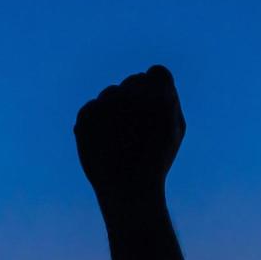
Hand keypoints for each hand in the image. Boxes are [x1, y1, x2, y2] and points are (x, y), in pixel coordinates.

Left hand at [75, 64, 185, 208]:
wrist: (127, 187)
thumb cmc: (156, 159)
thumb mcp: (175, 129)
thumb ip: (168, 98)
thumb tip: (153, 78)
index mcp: (158, 95)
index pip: (157, 73)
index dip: (159, 90)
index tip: (156, 107)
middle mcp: (130, 93)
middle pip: (134, 82)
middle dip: (138, 99)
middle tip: (140, 128)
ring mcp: (105, 103)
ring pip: (112, 93)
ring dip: (118, 109)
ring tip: (123, 139)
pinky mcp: (85, 114)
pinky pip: (94, 108)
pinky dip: (99, 122)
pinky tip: (107, 142)